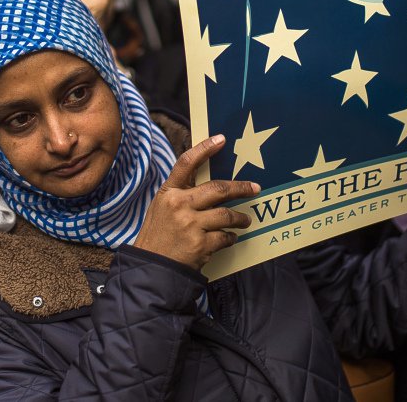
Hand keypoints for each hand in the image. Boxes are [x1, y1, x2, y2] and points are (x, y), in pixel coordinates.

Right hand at [134, 135, 260, 269]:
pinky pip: (225, 237)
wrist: (151, 267)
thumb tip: (209, 185)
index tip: (221, 139)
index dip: (204, 148)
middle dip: (241, 188)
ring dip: (240, 218)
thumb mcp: (162, 208)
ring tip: (245, 220)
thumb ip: (182, 194)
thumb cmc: (158, 236)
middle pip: (218, 189)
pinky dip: (230, 238)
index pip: (187, 163)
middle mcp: (179, 205)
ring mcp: (190, 225)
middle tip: (254, 188)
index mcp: (169, 193)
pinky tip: (230, 238)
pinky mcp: (200, 244)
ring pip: (226, 215)